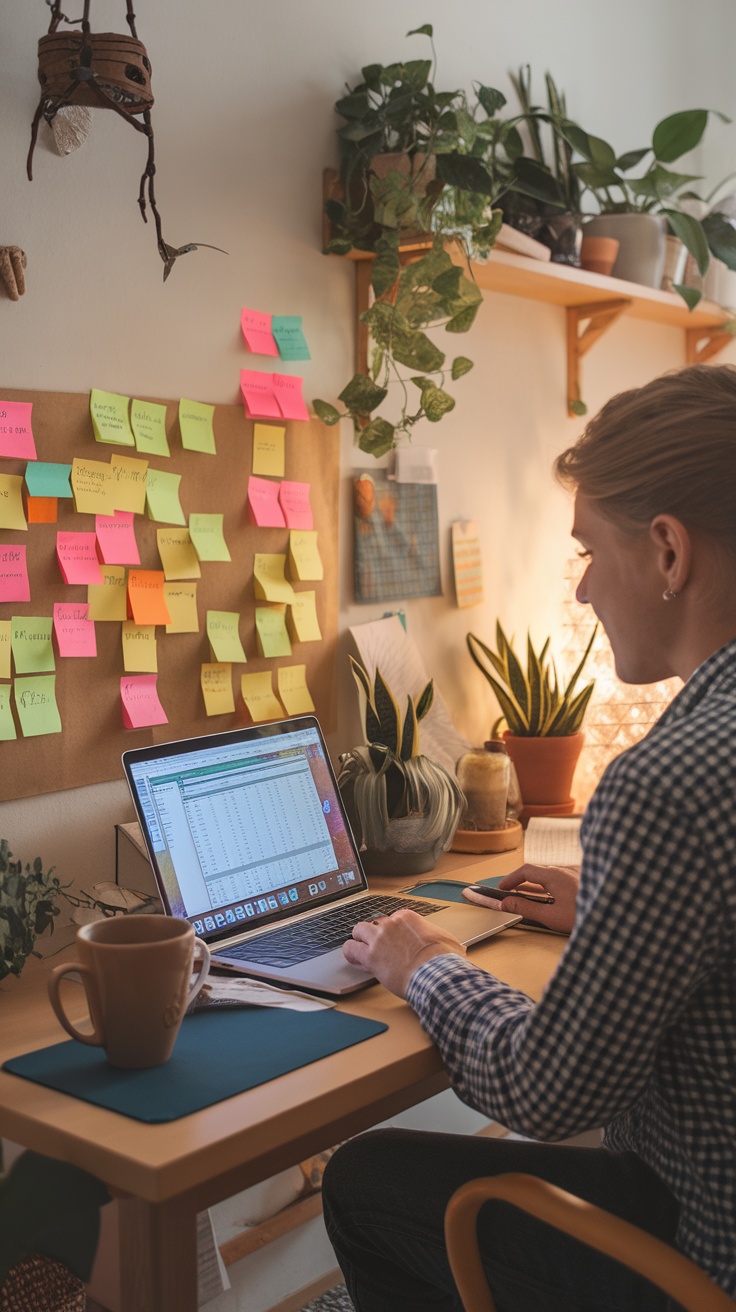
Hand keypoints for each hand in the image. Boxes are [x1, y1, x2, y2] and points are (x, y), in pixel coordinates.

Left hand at [343, 908, 465, 998]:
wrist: (436, 974)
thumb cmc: (443, 960)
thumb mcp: (447, 940)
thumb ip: (440, 937)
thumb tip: (451, 944)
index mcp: (407, 917)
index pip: (393, 919)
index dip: (392, 932)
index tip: (395, 941)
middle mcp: (391, 924)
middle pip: (376, 923)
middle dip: (377, 933)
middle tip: (380, 946)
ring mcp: (379, 938)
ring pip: (359, 930)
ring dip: (360, 939)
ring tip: (362, 949)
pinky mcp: (370, 956)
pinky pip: (350, 948)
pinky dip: (350, 952)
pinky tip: (354, 957)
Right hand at [496, 864, 579, 934]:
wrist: (614, 918)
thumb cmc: (584, 917)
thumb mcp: (550, 916)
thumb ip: (525, 908)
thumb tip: (506, 903)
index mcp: (555, 875)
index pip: (526, 871)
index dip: (511, 879)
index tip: (501, 889)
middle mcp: (566, 870)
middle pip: (538, 872)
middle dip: (521, 882)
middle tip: (510, 893)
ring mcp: (577, 874)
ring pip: (551, 876)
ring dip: (536, 885)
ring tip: (526, 897)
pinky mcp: (585, 881)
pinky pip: (562, 879)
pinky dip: (550, 886)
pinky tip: (551, 898)